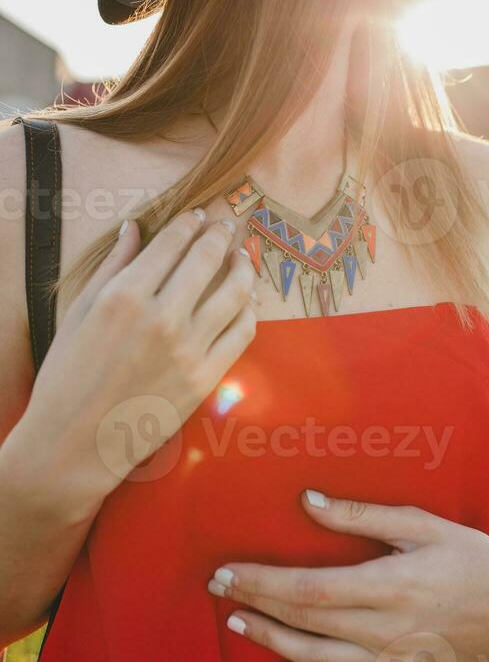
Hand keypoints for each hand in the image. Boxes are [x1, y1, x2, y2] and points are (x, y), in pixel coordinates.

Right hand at [9, 201, 256, 517]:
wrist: (74, 445)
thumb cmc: (68, 377)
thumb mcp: (80, 312)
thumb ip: (113, 265)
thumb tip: (135, 226)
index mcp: (125, 296)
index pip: (172, 244)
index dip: (189, 224)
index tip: (197, 216)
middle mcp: (162, 317)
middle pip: (207, 259)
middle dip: (220, 234)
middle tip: (226, 225)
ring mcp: (188, 349)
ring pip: (235, 292)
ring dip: (243, 266)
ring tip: (242, 256)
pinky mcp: (205, 379)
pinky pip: (242, 333)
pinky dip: (248, 309)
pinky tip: (245, 300)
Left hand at [208, 491, 488, 661]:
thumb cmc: (467, 552)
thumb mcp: (419, 522)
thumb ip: (360, 515)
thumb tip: (308, 500)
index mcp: (391, 584)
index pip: (309, 589)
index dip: (262, 582)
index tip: (227, 569)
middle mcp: (388, 630)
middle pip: (305, 623)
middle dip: (256, 605)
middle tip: (218, 588)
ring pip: (318, 660)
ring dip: (272, 643)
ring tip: (238, 623)